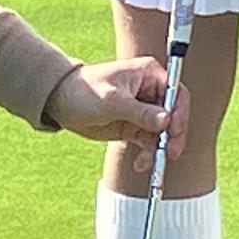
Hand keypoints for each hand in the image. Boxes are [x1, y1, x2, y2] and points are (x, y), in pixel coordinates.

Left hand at [45, 58, 178, 155]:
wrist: (59, 102)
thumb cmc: (83, 91)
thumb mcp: (112, 101)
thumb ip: (140, 112)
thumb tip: (166, 120)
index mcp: (148, 75)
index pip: (176, 94)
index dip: (179, 114)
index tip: (173, 132)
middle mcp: (149, 91)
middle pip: (173, 116)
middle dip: (172, 136)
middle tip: (168, 153)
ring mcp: (142, 110)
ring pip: (162, 132)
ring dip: (159, 149)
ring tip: (147, 162)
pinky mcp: (133, 126)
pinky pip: (149, 142)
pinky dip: (148, 153)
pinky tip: (141, 163)